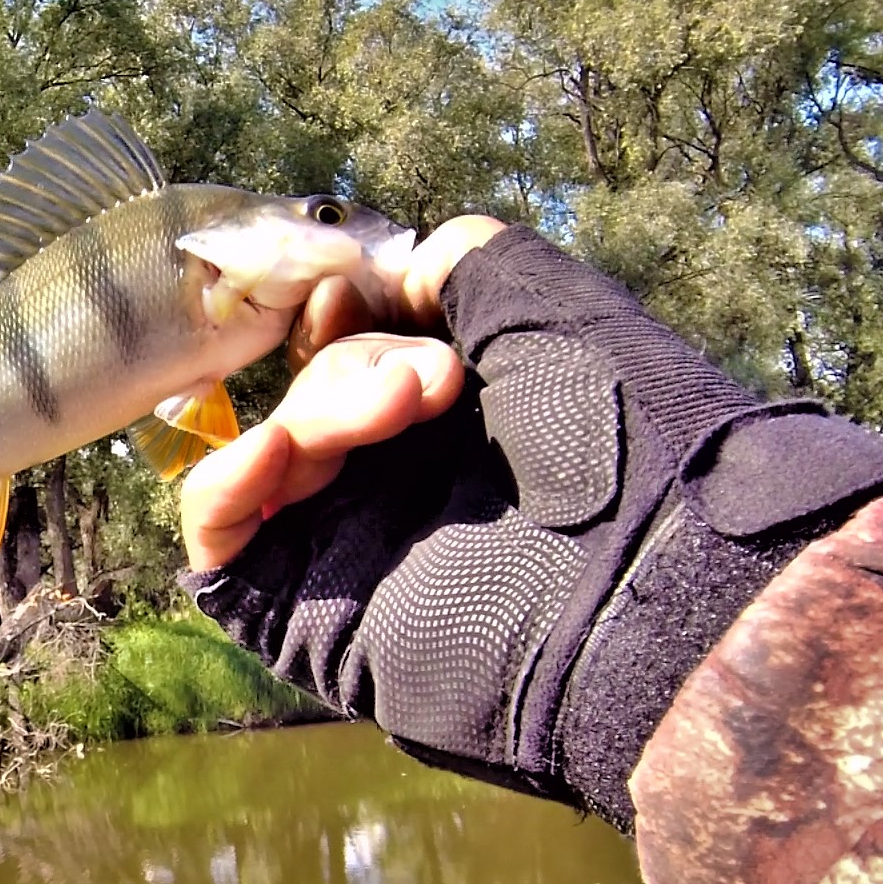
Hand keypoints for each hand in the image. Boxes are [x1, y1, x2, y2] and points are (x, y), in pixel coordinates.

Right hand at [171, 212, 882, 826]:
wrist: (659, 579)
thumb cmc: (626, 439)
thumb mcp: (546, 305)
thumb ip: (460, 266)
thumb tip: (383, 280)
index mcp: (464, 427)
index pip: (354, 357)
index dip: (342, 316)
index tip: (358, 289)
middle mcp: (406, 489)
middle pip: (312, 394)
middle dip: (357, 362)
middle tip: (439, 378)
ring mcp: (356, 553)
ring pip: (274, 454)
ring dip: (320, 408)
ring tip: (408, 402)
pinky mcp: (312, 617)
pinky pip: (223, 546)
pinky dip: (227, 485)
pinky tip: (274, 451)